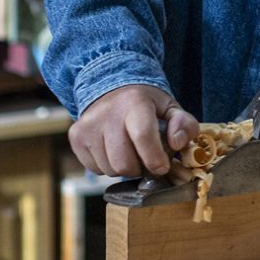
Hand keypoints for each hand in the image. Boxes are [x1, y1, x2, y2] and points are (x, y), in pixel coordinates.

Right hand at [68, 84, 199, 177]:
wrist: (113, 90)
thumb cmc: (146, 105)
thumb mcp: (170, 108)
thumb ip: (184, 124)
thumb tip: (177, 142)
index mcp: (135, 102)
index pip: (143, 136)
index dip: (155, 158)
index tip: (162, 167)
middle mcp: (108, 112)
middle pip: (124, 162)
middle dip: (140, 167)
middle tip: (147, 158)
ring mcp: (88, 125)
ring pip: (109, 169)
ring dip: (124, 167)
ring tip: (130, 151)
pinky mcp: (76, 136)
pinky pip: (95, 169)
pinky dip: (108, 166)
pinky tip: (113, 149)